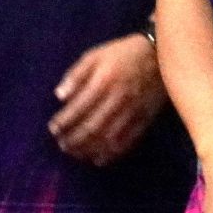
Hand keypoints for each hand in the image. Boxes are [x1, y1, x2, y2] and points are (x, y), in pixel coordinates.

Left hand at [49, 32, 165, 166]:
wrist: (159, 54)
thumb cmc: (123, 53)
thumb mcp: (96, 55)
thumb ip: (76, 74)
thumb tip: (59, 95)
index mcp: (103, 81)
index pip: (78, 108)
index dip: (63, 122)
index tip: (53, 129)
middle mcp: (117, 99)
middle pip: (91, 128)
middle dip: (73, 140)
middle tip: (62, 145)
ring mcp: (132, 112)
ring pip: (107, 138)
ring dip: (88, 149)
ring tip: (75, 153)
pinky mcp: (144, 119)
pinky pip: (127, 142)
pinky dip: (111, 154)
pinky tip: (99, 159)